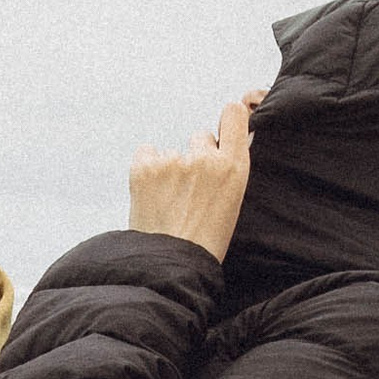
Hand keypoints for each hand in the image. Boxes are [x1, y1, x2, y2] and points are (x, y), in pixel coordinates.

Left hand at [128, 91, 263, 261]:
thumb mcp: (232, 203)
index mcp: (234, 168)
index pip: (234, 114)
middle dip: (196, 156)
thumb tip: (224, 145)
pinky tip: (152, 193)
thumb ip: (228, 169)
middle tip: (190, 190)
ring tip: (170, 202)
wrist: (172, 264)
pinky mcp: (145, 166)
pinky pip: (147, 152)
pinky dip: (148, 168)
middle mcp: (205, 158)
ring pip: (172, 152)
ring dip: (170, 169)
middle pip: (200, 137)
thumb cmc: (205, 241)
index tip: (225, 124)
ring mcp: (173, 161)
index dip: (229, 116)